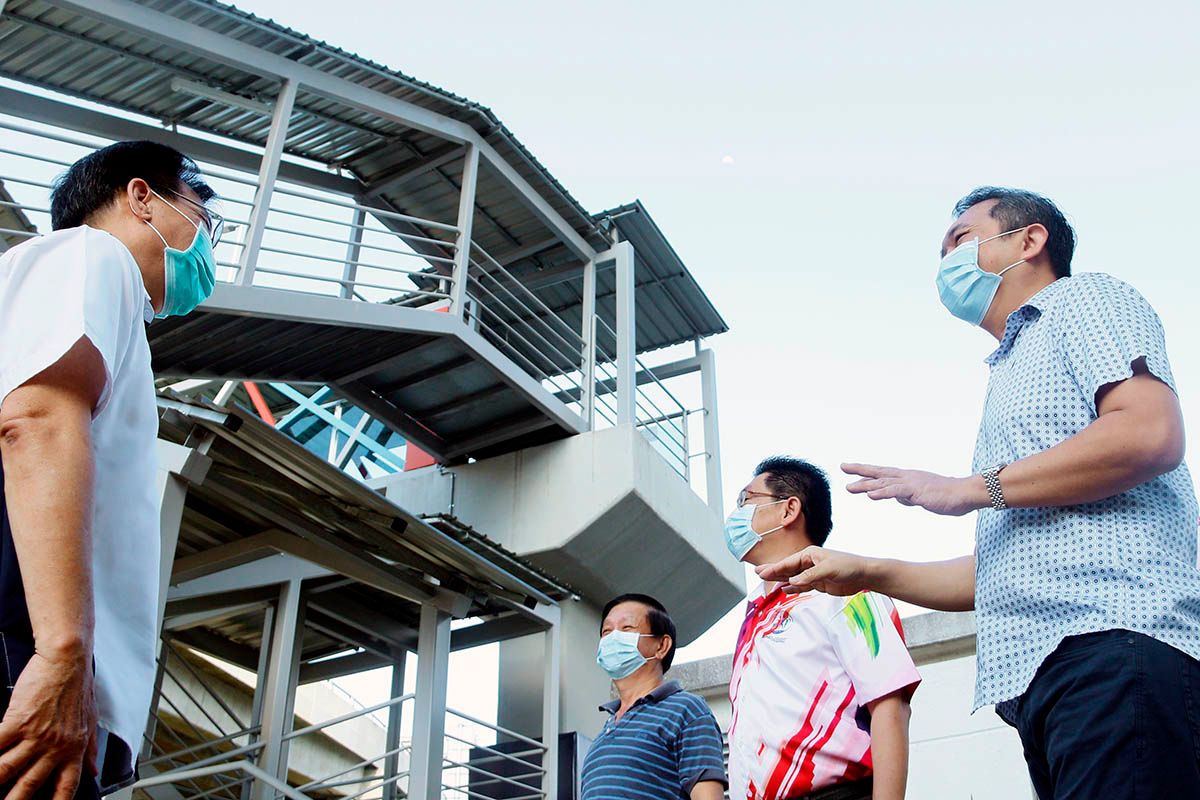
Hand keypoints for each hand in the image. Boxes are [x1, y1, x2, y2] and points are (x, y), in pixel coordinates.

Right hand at [0, 650, 96, 799]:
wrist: (68, 659)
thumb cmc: (78, 687)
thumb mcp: (91, 720)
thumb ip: (90, 749)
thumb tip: (94, 771)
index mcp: (74, 749)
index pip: (66, 787)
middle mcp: (56, 747)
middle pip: (30, 786)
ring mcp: (36, 736)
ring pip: (6, 770)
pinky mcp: (17, 721)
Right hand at [755, 545, 876, 595]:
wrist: (864, 575)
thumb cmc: (848, 566)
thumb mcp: (827, 569)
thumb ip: (809, 576)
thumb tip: (792, 582)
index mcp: (809, 554)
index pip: (788, 563)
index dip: (774, 568)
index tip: (761, 572)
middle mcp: (809, 563)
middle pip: (787, 569)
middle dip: (773, 571)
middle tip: (757, 573)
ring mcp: (813, 574)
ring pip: (792, 578)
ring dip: (780, 580)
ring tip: (766, 582)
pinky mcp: (819, 584)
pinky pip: (802, 586)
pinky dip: (792, 588)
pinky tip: (784, 590)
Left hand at [842, 462, 987, 516]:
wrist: (965, 494)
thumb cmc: (947, 496)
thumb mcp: (922, 497)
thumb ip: (909, 496)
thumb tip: (899, 498)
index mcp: (908, 478)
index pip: (883, 473)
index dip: (866, 472)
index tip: (850, 469)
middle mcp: (907, 477)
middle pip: (879, 472)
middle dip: (860, 470)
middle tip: (842, 467)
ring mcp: (911, 483)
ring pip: (884, 482)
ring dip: (866, 485)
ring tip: (850, 488)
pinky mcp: (917, 491)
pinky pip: (897, 492)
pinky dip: (882, 493)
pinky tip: (870, 496)